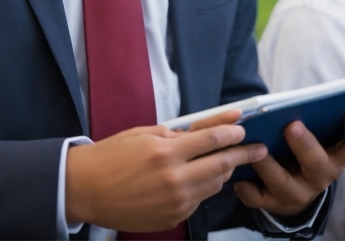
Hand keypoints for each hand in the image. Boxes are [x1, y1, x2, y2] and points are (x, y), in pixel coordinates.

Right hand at [65, 114, 267, 231]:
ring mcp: (176, 202)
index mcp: (167, 153)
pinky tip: (200, 178)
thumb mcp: (144, 134)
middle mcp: (175, 179)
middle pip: (221, 165)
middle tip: (258, 148)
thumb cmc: (112, 156)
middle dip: (243, 154)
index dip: (230, 131)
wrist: (87, 189)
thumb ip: (176, 134)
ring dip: (224, 171)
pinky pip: (198, 200)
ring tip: (230, 160)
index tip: (243, 126)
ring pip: (214, 185)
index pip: (210, 140)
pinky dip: (203, 187)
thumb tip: (204, 132)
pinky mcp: (173, 218)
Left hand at [234, 105, 344, 216]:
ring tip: (255, 147)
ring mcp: (296, 192)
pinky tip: (238, 174)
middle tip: (292, 125)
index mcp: (337, 154)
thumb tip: (307, 94)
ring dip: (268, 164)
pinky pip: (257, 198)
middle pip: (318, 163)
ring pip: (282, 181)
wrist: (292, 187)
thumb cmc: (304, 148)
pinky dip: (246, 187)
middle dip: (305, 145)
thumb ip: (318, 114)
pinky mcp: (272, 202)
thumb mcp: (319, 133)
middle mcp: (321, 175)